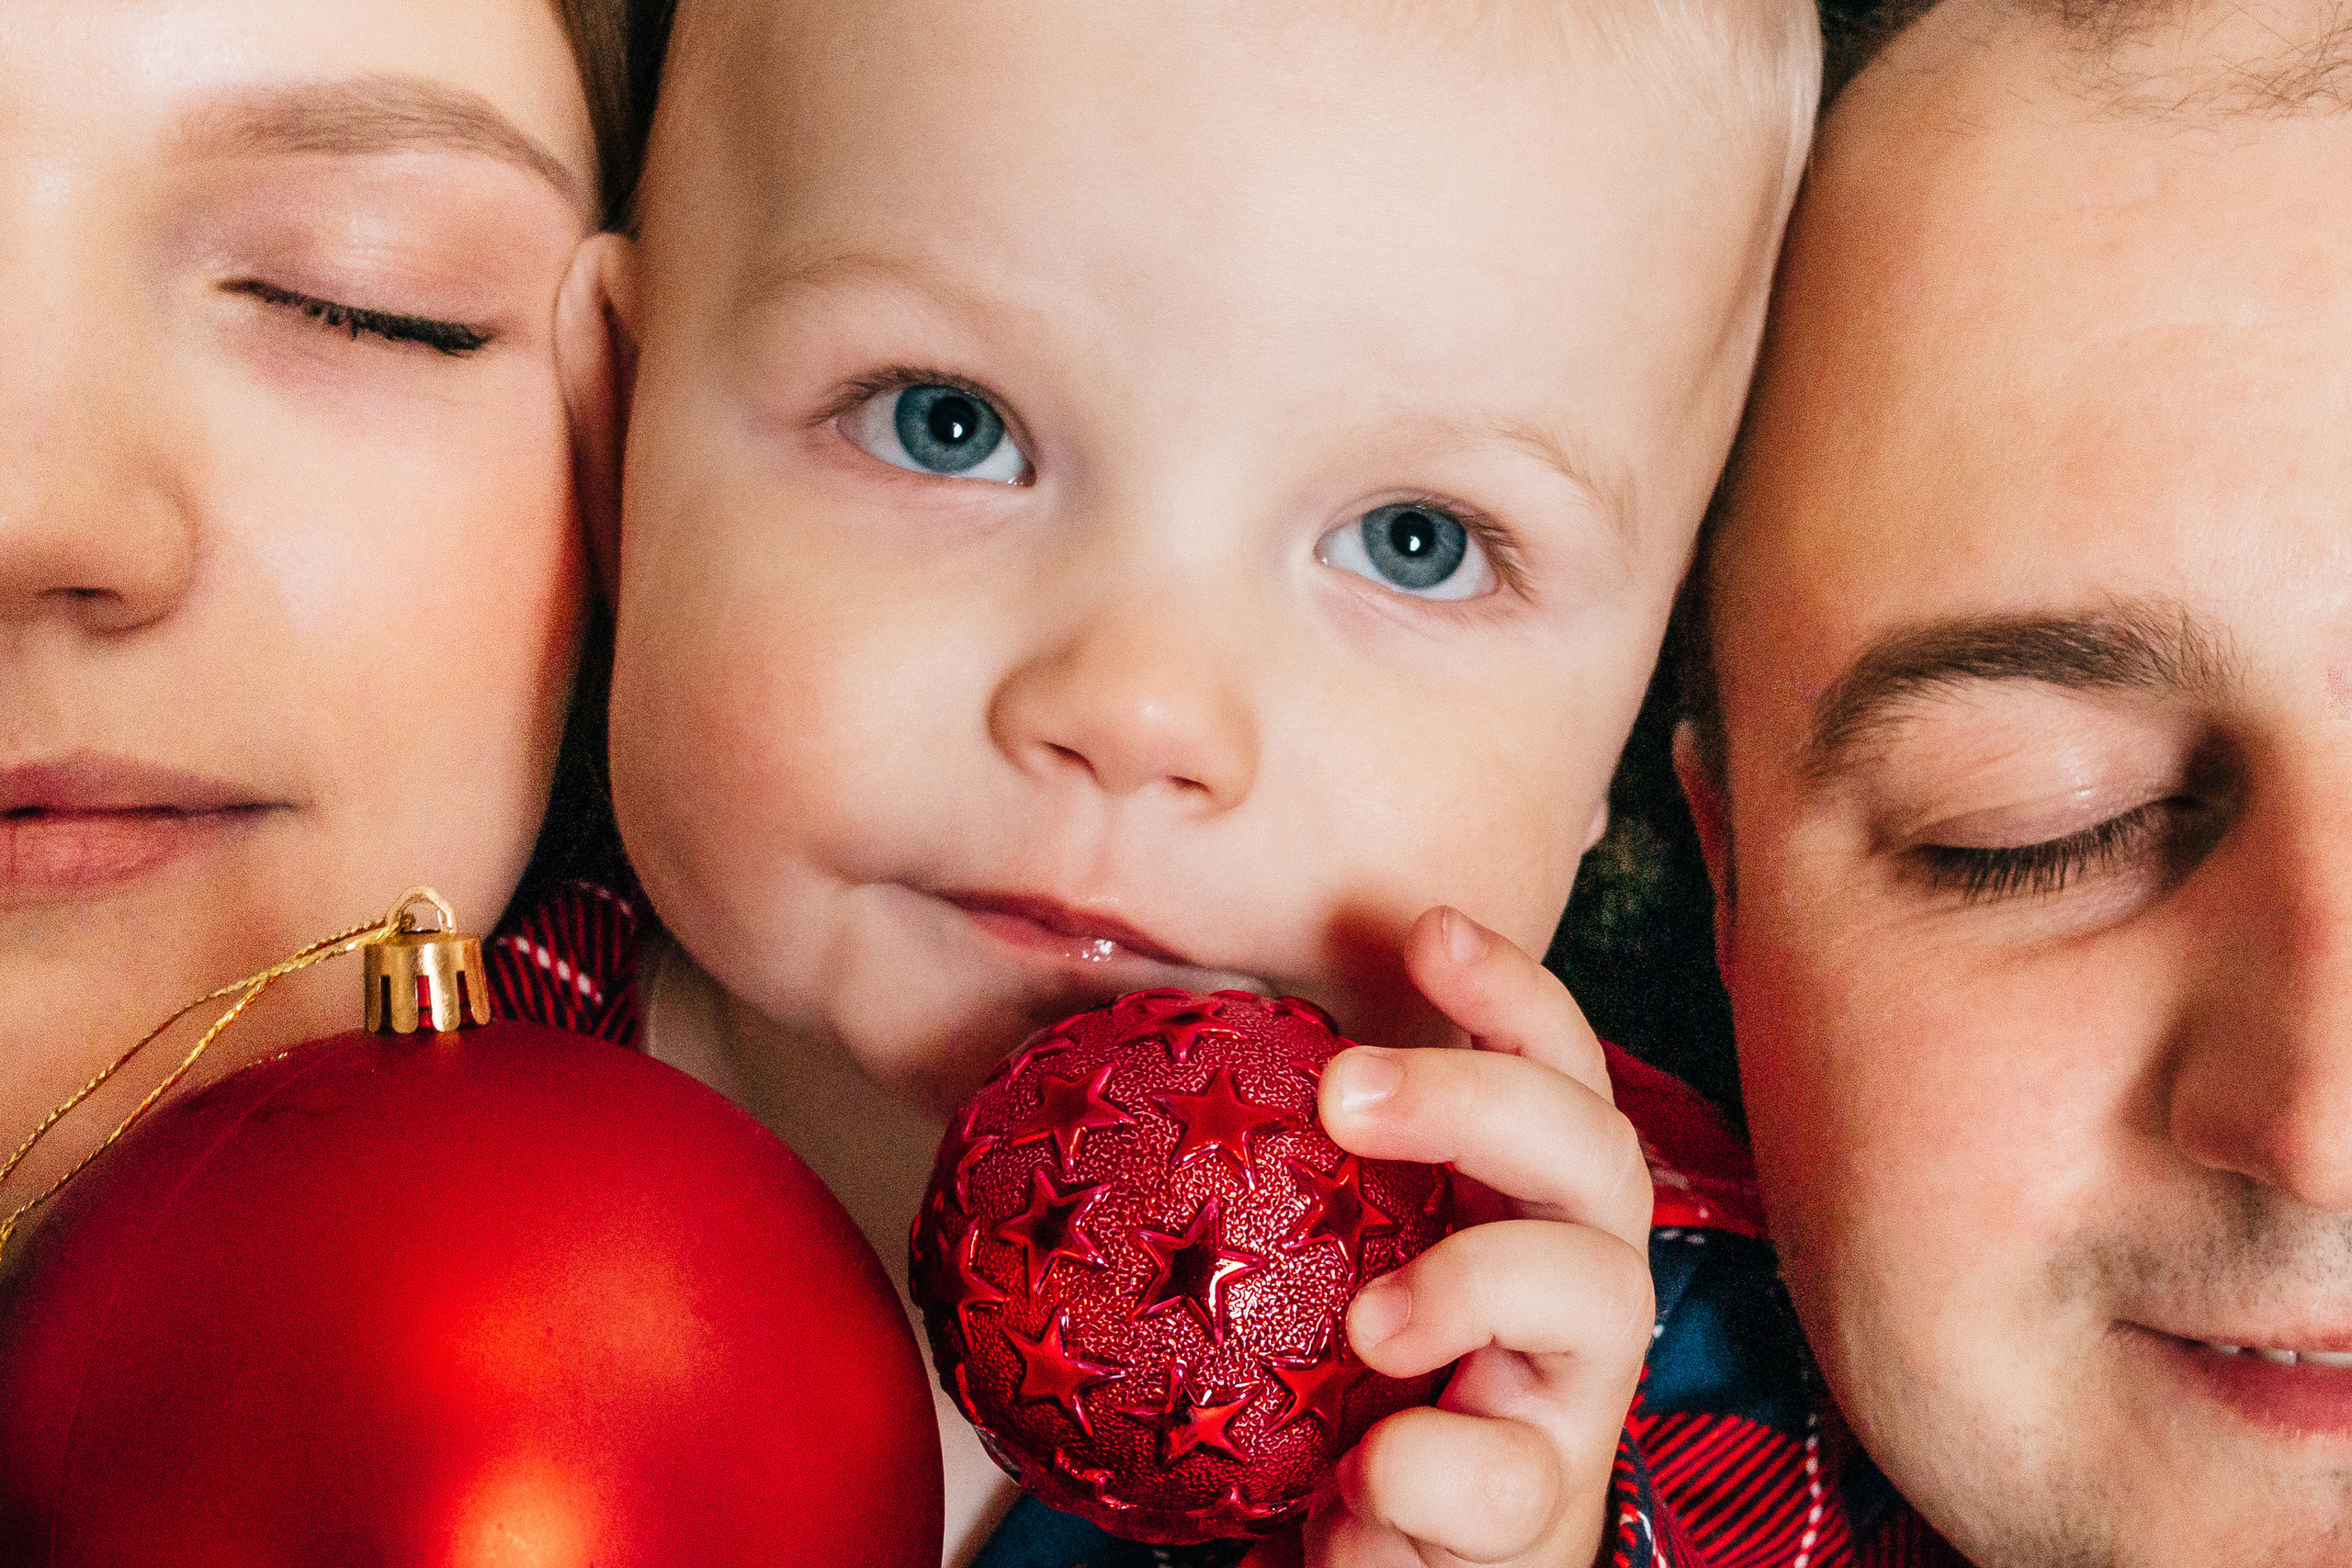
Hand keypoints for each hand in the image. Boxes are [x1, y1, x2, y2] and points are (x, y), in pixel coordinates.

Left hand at [1268, 906, 1654, 1567]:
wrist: (1394, 1560)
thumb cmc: (1357, 1389)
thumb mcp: (1335, 1264)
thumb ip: (1312, 1178)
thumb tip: (1185, 1051)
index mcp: (1521, 1202)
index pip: (1552, 1070)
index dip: (1510, 993)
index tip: (1426, 931)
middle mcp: (1574, 1281)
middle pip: (1595, 1150)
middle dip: (1480, 1097)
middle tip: (1343, 1088)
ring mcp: (1568, 1394)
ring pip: (1602, 1296)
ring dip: (1476, 1282)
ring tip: (1371, 1325)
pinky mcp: (1536, 1509)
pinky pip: (1508, 1477)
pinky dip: (1431, 1469)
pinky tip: (1357, 1482)